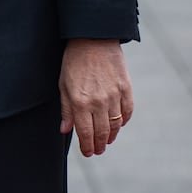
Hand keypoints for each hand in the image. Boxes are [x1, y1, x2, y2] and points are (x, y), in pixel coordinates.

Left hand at [59, 38, 133, 156]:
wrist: (93, 39)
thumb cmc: (74, 61)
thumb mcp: (63, 84)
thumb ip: (66, 109)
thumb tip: (65, 130)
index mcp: (80, 102)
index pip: (86, 133)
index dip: (87, 146)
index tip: (88, 153)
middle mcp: (98, 102)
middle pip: (102, 132)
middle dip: (99, 145)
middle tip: (97, 151)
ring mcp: (114, 96)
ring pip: (116, 125)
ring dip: (112, 136)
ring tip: (107, 141)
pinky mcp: (126, 89)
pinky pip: (128, 111)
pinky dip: (124, 121)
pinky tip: (119, 124)